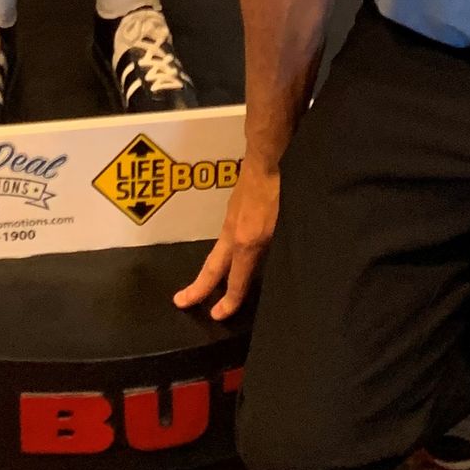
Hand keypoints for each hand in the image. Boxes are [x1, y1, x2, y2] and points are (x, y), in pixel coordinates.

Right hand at [173, 163, 278, 319]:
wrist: (269, 154)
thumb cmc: (283, 190)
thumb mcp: (289, 225)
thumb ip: (282, 248)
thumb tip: (287, 263)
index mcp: (247, 242)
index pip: (237, 281)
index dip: (229, 301)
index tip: (217, 316)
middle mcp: (234, 232)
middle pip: (213, 267)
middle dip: (198, 288)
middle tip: (180, 301)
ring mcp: (232, 217)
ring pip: (219, 250)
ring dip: (211, 269)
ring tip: (205, 283)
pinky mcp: (235, 205)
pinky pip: (226, 234)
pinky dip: (224, 250)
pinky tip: (231, 249)